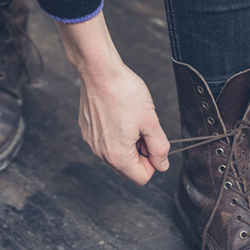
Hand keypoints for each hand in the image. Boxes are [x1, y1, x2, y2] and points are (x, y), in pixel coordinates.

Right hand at [55, 11, 168, 184]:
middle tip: (144, 129)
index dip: (154, 163)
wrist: (99, 71)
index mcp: (118, 155)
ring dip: (128, 144)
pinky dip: (115, 134)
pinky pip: (105, 142)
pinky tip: (118, 114)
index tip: (154, 142)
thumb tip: (162, 164)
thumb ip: (159, 147)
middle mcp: (101, 153)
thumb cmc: (125, 93)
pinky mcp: (87, 130)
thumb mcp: (151, 121)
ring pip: (116, 154)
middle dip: (140, 154)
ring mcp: (91, 142)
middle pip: (128, 169)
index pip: (141, 177)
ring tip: (131, 120)